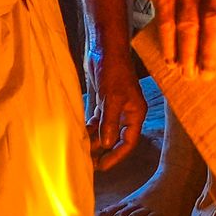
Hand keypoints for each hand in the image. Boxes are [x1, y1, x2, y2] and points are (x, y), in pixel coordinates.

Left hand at [86, 46, 144, 171]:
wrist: (105, 48)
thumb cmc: (114, 70)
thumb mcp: (111, 98)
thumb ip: (109, 122)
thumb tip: (105, 145)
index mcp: (135, 114)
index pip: (127, 142)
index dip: (115, 156)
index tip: (102, 166)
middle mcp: (126, 113)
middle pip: (115, 139)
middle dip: (103, 151)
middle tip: (88, 163)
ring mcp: (114, 107)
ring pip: (104, 131)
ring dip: (94, 141)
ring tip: (81, 152)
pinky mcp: (102, 101)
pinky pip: (97, 121)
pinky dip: (89, 129)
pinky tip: (80, 136)